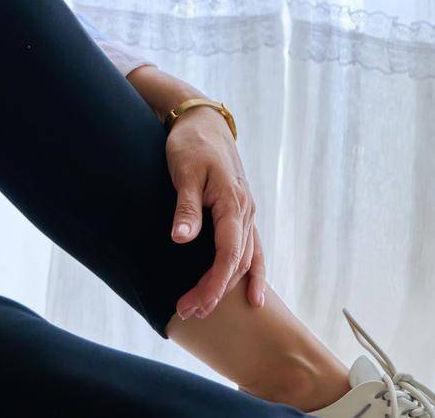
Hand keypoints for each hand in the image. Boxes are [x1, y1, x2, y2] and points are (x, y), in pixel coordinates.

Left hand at [165, 107, 266, 319]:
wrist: (203, 122)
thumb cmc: (191, 145)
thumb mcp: (184, 172)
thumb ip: (186, 208)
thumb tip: (182, 240)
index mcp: (233, 204)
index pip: (228, 255)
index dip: (213, 283)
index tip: (194, 304)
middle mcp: (246, 212)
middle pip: (237, 263)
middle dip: (215, 291)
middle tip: (189, 312)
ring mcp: (246, 212)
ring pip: (247, 259)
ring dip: (230, 286)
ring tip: (209, 309)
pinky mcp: (240, 212)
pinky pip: (251, 248)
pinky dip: (252, 272)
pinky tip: (252, 294)